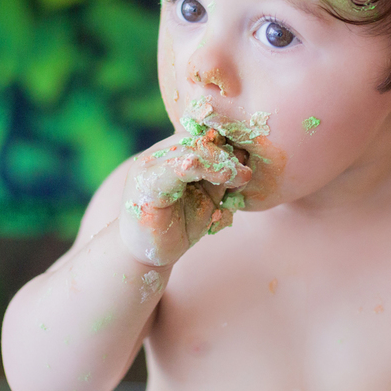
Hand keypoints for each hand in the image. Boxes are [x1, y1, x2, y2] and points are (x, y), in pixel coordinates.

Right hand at [118, 129, 250, 265]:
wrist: (150, 254)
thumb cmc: (179, 225)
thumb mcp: (208, 197)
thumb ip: (221, 177)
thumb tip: (243, 156)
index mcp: (171, 154)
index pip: (200, 136)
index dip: (224, 146)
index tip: (244, 162)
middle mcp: (157, 155)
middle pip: (195, 140)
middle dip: (223, 154)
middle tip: (244, 172)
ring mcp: (148, 167)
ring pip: (187, 150)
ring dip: (217, 161)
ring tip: (238, 175)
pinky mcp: (146, 184)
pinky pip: (175, 168)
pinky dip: (201, 169)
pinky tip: (223, 177)